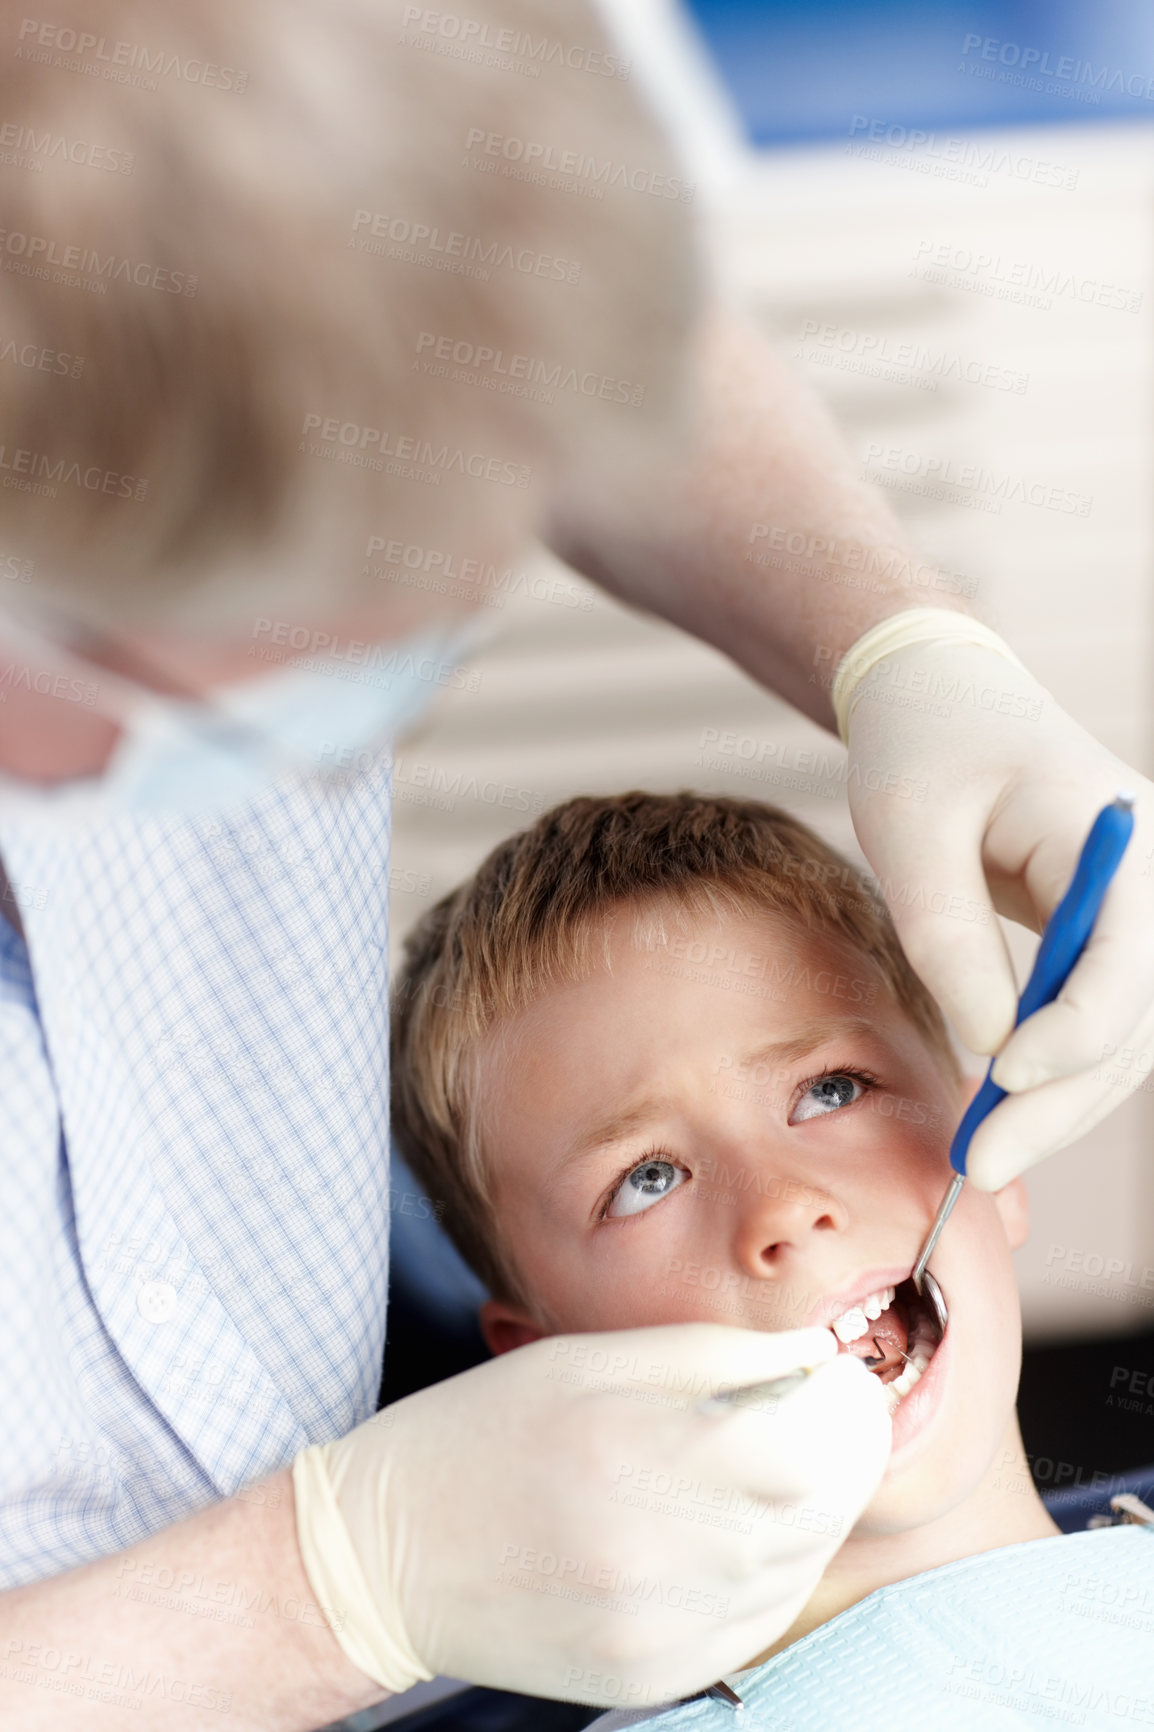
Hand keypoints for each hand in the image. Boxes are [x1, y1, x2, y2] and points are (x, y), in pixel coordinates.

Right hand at [293, 1323, 889, 1710]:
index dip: (845, 1405)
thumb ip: (712, 1353)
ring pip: (797, 1567)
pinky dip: (769, 1569)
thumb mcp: (587, 1358)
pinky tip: (736, 1526)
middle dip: (839, 1454)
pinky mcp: (650, 1675)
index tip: (837, 1378)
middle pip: (818, 1508)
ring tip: (776, 1464)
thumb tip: (816, 1351)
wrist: (384, 1556)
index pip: (813, 1444)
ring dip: (811, 1511)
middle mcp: (655, 1552)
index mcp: (637, 1450)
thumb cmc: (485, 1431)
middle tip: (822, 1415)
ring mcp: (656, 1627)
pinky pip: (755, 1620)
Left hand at [843, 637, 1153, 1189]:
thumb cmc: (921, 745)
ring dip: (1060, 1102)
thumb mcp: (910, 830)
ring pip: (1125, 1035)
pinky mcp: (1111, 933)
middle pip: (1135, 1017)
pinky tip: (999, 1110)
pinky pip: (1100, 1018)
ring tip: (981, 1157)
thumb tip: (990, 1049)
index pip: (1128, 960)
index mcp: (1120, 835)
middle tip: (981, 1166)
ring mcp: (1141, 908)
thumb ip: (949, 936)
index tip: (1000, 1079)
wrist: (940, 692)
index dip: (1074, 1035)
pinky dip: (1055, 1071)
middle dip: (1062, 1100)